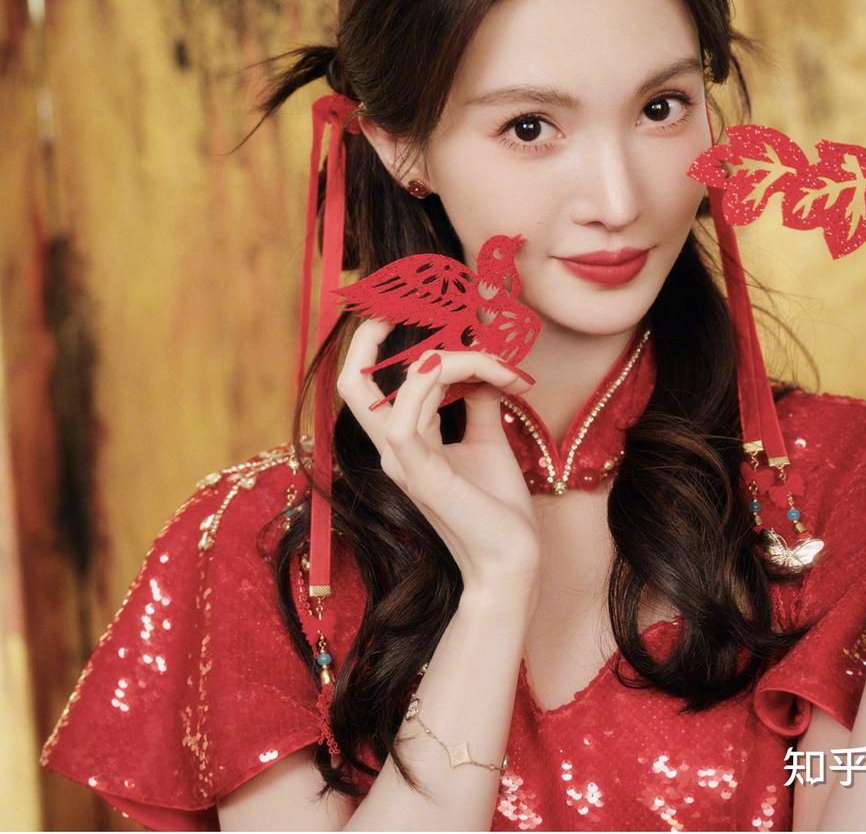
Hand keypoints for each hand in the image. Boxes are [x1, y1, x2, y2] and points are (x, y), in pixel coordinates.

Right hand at [335, 318, 542, 592]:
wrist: (512, 560)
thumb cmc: (499, 508)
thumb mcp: (489, 441)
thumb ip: (479, 402)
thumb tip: (486, 365)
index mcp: (404, 441)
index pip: (373, 382)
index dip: (384, 344)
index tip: (426, 315)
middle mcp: (394, 448)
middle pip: (352, 383)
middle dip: (371, 336)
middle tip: (404, 305)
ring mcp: (403, 462)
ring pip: (400, 385)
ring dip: (455, 359)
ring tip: (500, 364)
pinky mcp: (421, 474)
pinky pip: (406, 416)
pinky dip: (437, 382)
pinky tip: (477, 373)